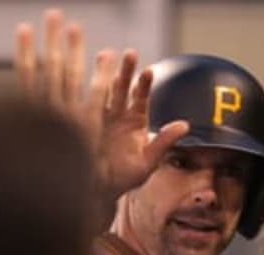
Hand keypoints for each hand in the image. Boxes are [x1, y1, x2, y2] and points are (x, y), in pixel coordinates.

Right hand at [14, 9, 188, 215]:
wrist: (100, 191)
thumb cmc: (126, 178)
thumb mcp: (147, 162)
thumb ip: (164, 142)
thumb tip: (185, 125)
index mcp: (136, 121)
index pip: (141, 98)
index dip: (144, 85)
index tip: (148, 71)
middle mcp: (118, 114)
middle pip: (123, 88)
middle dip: (126, 71)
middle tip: (130, 54)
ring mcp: (99, 117)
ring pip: (102, 91)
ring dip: (103, 73)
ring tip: (105, 55)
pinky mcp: (81, 124)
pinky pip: (82, 105)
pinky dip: (82, 91)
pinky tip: (78, 76)